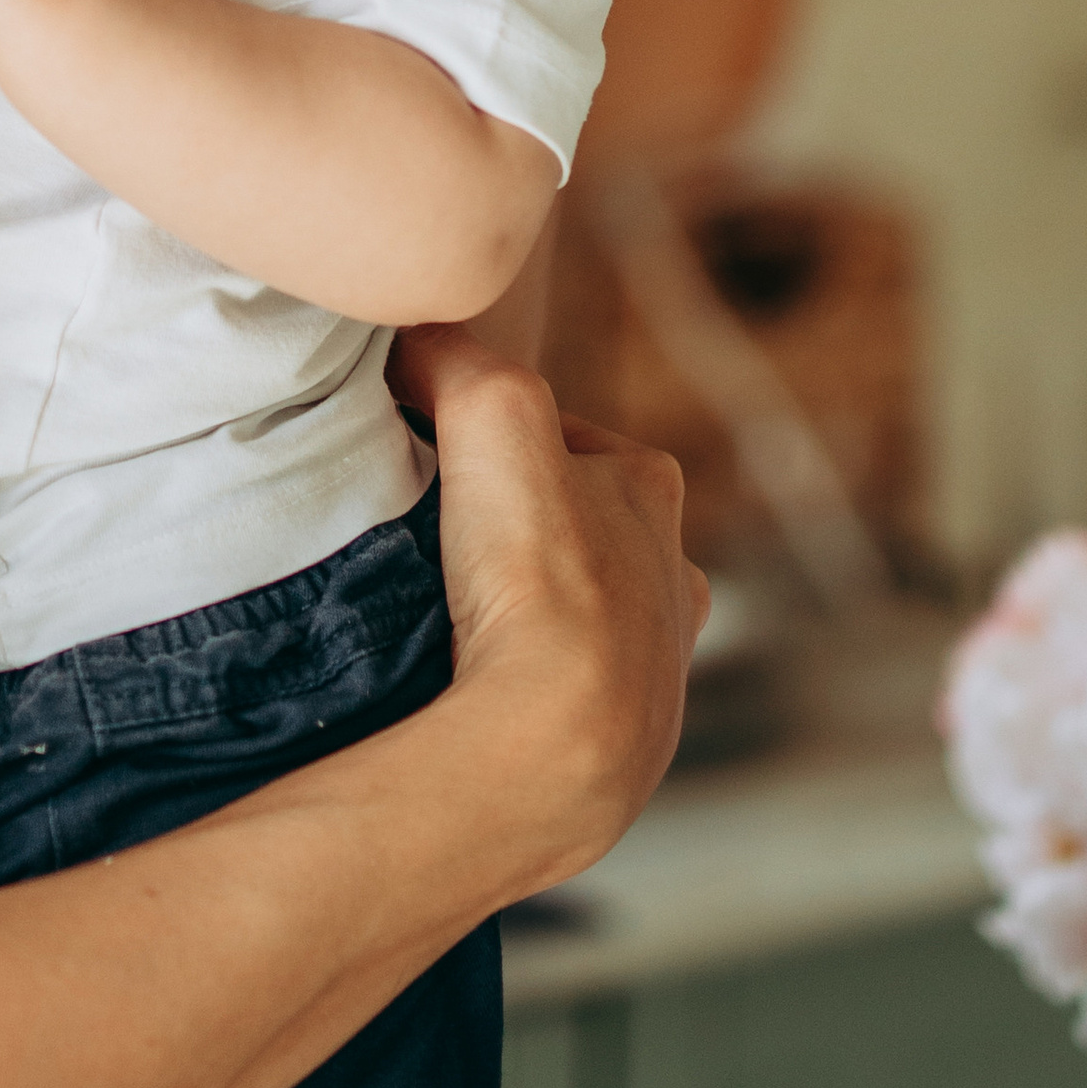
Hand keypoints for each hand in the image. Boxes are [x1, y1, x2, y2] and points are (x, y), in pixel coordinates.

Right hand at [388, 320, 705, 881]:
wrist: (560, 745)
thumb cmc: (542, 577)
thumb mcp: (494, 412)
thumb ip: (454, 356)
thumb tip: (413, 342)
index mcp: (653, 490)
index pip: (565, 437)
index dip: (492, 438)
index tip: (436, 457)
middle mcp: (673, 575)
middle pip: (580, 527)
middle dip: (518, 528)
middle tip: (442, 543)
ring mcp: (656, 665)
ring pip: (584, 615)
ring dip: (532, 614)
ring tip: (460, 625)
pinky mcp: (628, 740)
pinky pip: (571, 694)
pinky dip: (532, 687)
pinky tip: (486, 690)